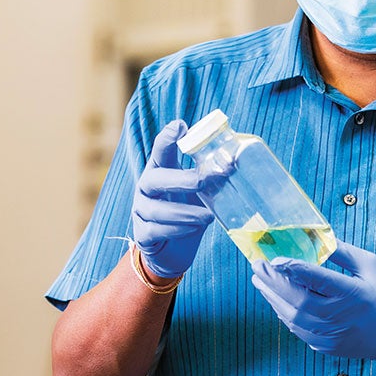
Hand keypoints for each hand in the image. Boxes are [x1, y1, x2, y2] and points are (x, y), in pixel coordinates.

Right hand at [132, 120, 214, 277]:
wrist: (174, 249)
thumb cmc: (188, 211)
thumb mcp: (201, 192)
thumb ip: (212, 178)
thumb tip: (234, 163)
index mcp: (160, 171)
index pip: (160, 151)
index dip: (167, 139)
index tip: (180, 126)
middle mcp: (146, 189)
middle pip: (154, 179)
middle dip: (180, 180)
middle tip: (203, 181)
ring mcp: (141, 212)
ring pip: (156, 210)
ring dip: (184, 212)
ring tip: (207, 216)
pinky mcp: (143, 235)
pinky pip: (155, 231)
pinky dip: (176, 230)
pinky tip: (193, 230)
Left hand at [251, 241, 375, 369]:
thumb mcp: (370, 265)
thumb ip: (342, 252)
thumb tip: (316, 238)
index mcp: (354, 294)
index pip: (318, 280)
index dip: (294, 269)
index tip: (275, 259)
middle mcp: (339, 317)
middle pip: (297, 300)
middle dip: (273, 282)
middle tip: (257, 265)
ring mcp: (330, 336)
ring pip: (292, 316)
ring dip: (272, 296)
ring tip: (260, 279)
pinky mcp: (324, 346)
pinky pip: (296, 327)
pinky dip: (283, 311)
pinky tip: (276, 297)